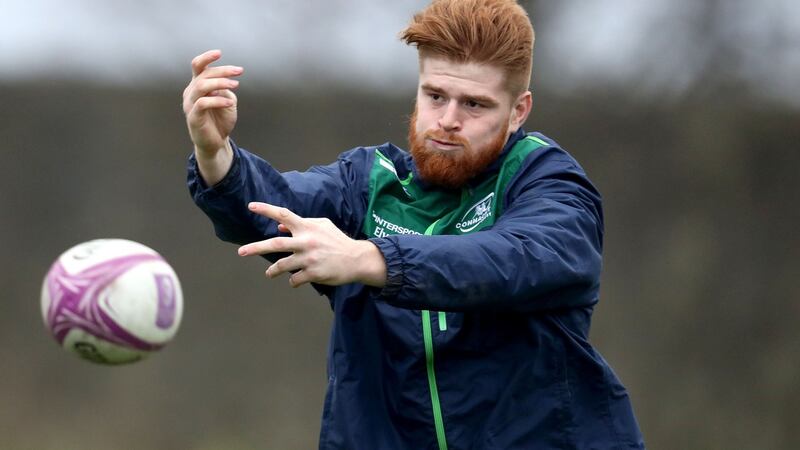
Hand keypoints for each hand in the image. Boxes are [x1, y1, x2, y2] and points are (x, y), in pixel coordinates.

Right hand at [182, 49, 242, 156]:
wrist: (216, 142)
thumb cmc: (220, 120)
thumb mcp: (226, 100)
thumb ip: (224, 89)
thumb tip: (226, 80)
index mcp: (197, 85)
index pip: (197, 66)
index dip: (206, 58)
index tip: (219, 53)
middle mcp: (191, 92)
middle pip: (203, 74)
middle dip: (223, 70)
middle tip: (239, 71)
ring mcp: (190, 104)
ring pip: (201, 85)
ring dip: (220, 82)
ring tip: (235, 85)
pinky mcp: (193, 117)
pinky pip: (203, 103)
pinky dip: (218, 100)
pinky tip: (230, 102)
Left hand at [237, 203, 386, 287]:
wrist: (356, 260)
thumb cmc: (337, 241)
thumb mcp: (322, 226)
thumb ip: (302, 224)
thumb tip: (279, 227)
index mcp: (307, 227)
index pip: (283, 215)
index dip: (266, 209)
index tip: (251, 206)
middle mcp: (306, 241)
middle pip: (276, 243)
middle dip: (256, 248)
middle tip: (241, 252)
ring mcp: (309, 259)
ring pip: (282, 266)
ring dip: (273, 271)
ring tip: (270, 273)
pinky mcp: (313, 274)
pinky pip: (294, 279)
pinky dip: (293, 280)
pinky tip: (298, 279)